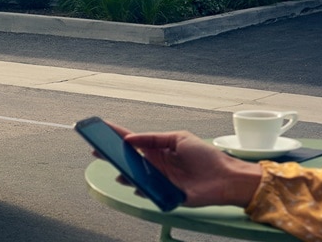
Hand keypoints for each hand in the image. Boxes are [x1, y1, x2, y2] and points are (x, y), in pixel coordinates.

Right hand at [111, 123, 263, 207]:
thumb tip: (130, 138)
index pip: (132, 140)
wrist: (225, 177)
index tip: (100, 128)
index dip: (116, 134)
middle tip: (97, 149)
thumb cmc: (206, 156)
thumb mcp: (179, 138)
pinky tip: (136, 185)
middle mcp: (155, 164)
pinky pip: (147, 192)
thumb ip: (154, 138)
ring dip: (124, 174)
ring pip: (134, 177)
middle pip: (128, 159)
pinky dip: (140, 189)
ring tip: (119, 171)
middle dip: (111, 154)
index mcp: (158, 149)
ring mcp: (158, 179)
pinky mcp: (164, 194)